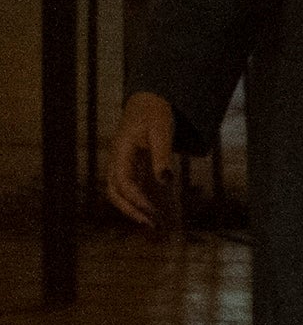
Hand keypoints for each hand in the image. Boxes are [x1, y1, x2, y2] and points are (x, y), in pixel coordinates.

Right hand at [105, 92, 178, 228]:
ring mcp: (122, 164)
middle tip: (151, 224)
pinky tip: (157, 212)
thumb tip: (165, 180)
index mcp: (121, 152)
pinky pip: (132, 188)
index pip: (122, 182)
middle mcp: (117, 161)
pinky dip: (141, 201)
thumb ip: (162, 155)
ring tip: (155, 224)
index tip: (152, 211)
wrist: (148, 99)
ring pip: (121, 193)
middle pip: (115, 192)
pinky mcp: (131, 166)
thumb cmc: (155, 112)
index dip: (135, 199)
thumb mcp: (162, 130)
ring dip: (135, 208)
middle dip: (131, 210)